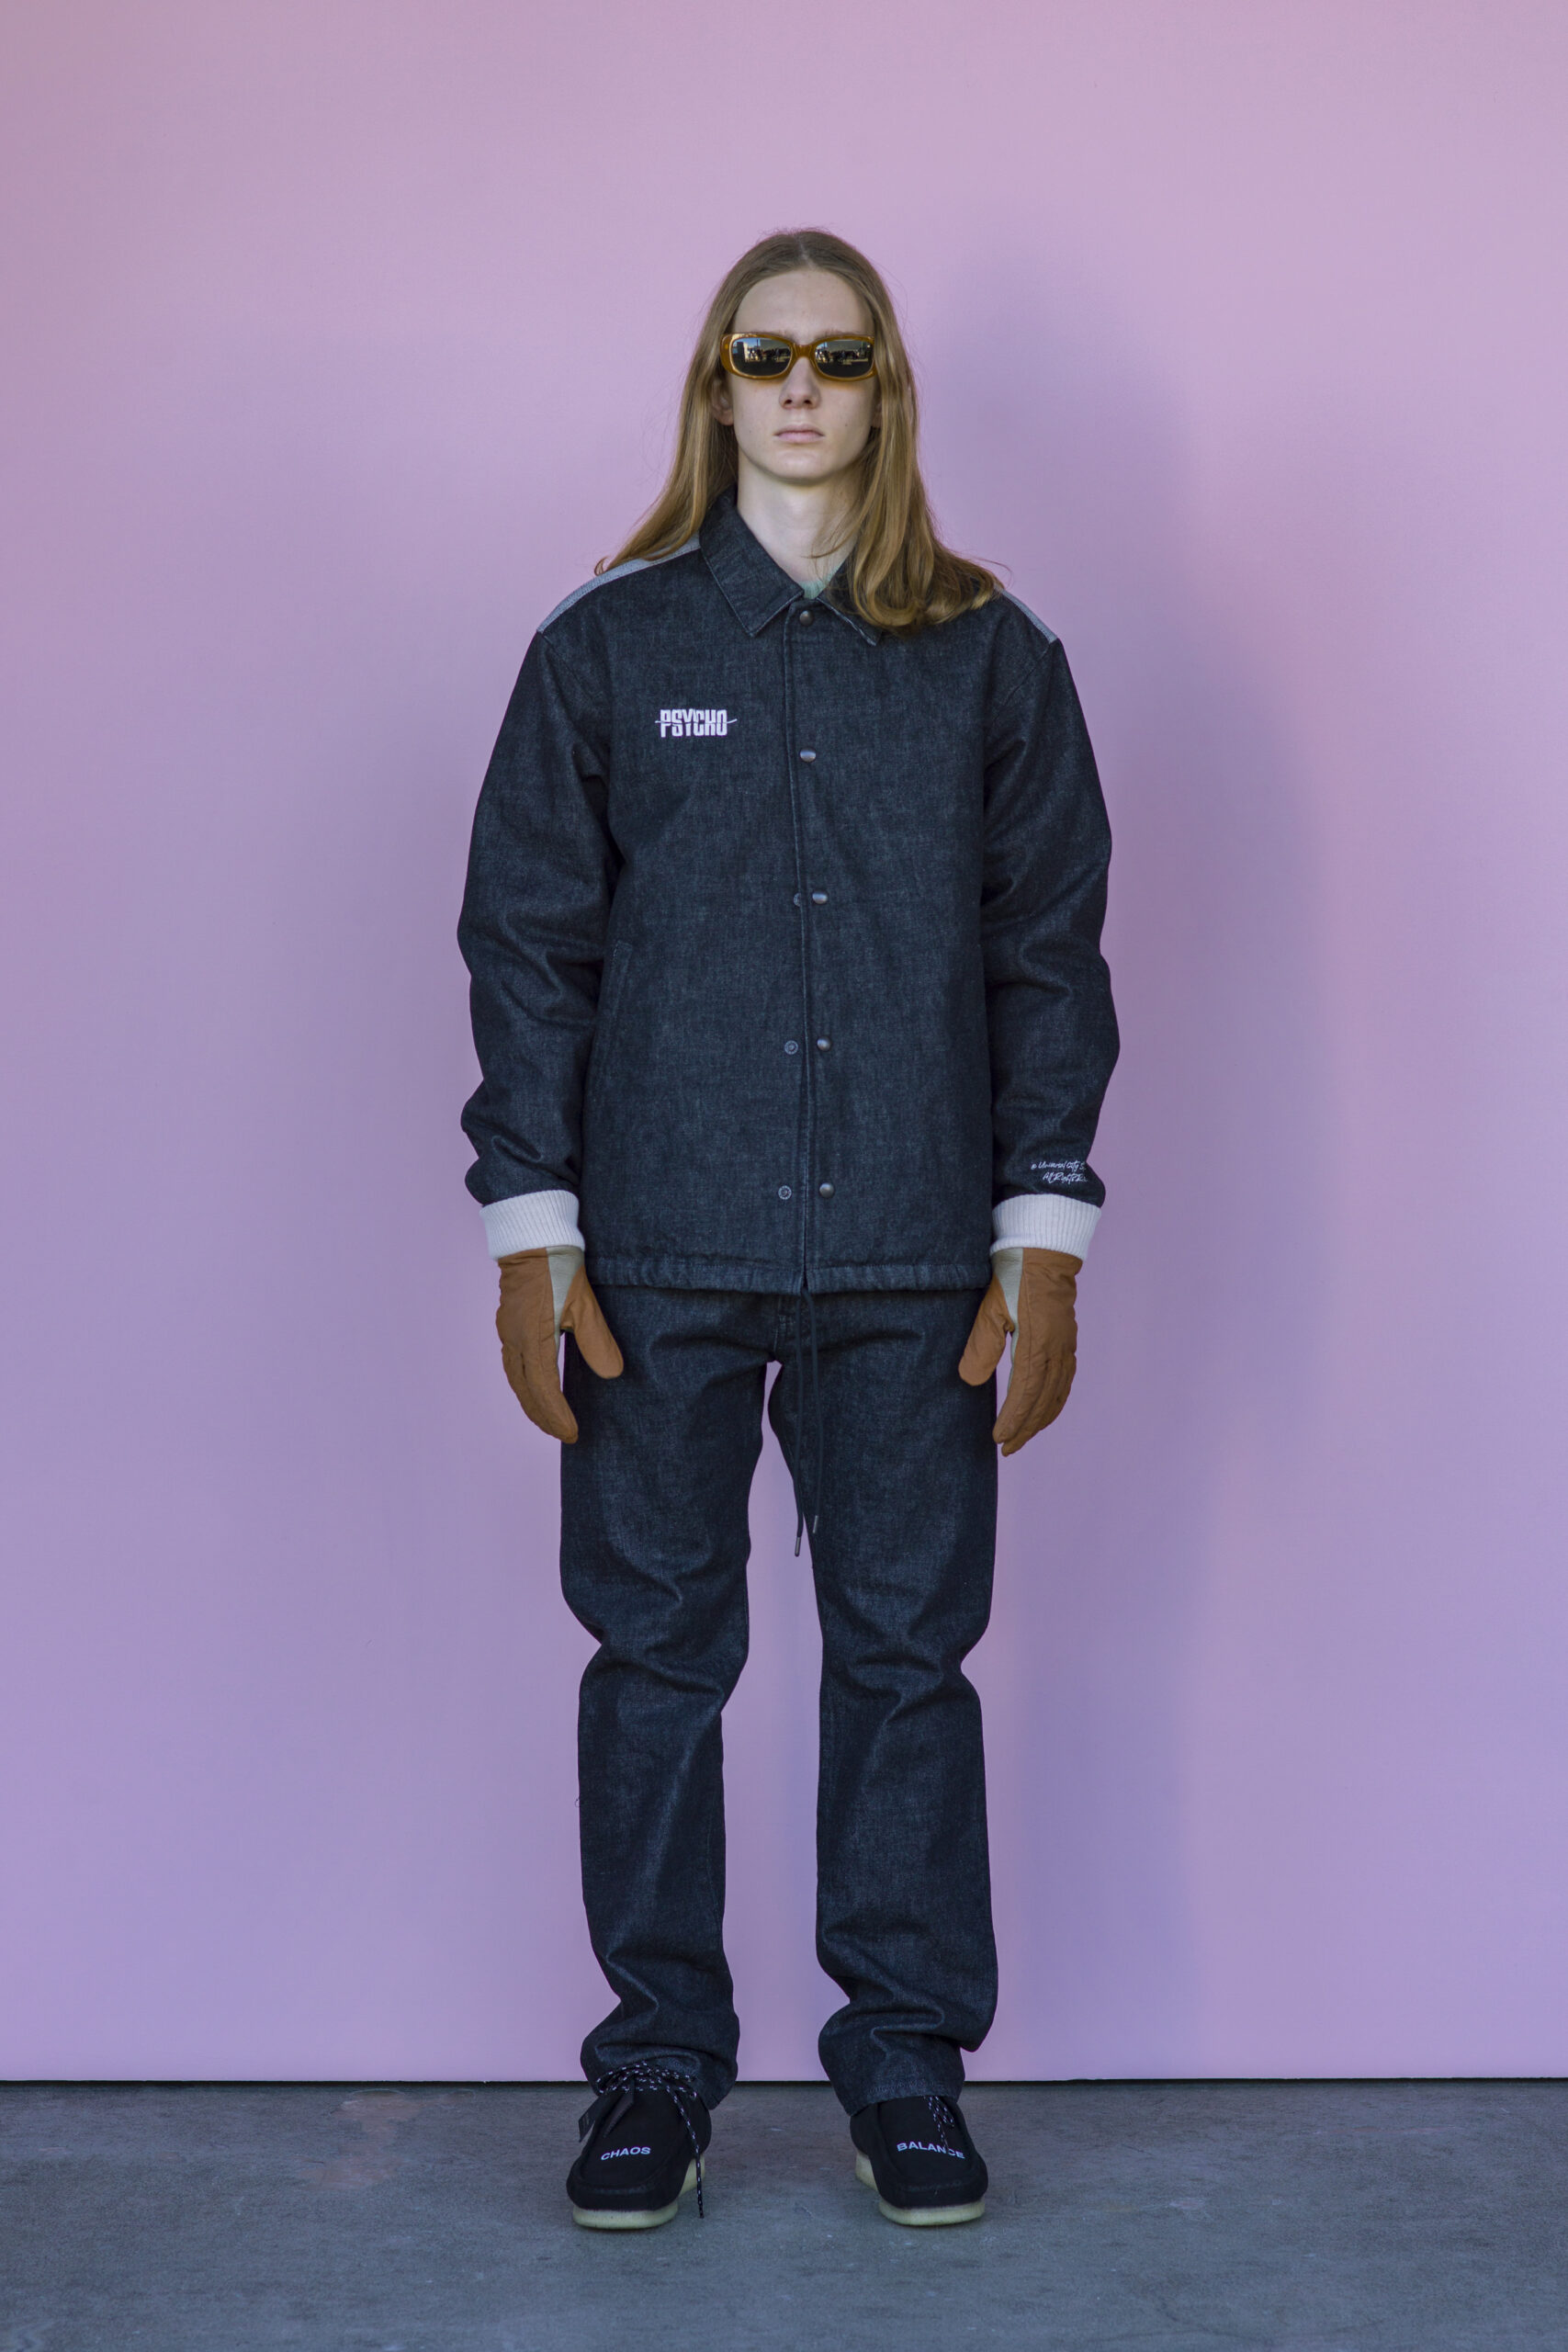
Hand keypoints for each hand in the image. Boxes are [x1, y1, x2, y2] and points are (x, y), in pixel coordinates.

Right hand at [495, 1246, 622, 1441]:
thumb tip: (612, 1374)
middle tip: (564, 1435)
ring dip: (532, 1404)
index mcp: (532, 1338)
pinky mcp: (508, 1325)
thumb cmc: (560, 1268)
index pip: (543, 1389)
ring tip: (549, 1421)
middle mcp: (514, 1340)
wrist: (533, 1239)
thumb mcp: (585, 1304)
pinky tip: (534, 1390)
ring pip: (515, 1380)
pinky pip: (512, 1365)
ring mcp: (507, 1332)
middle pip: (525, 1391)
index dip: (557, 1415)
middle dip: (543, 1417)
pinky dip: (524, 1385)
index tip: (572, 1433)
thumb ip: (597, 1341)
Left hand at [958, 1247, 1080, 1454]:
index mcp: (1038, 1344)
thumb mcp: (989, 1309)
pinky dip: (1055, 1403)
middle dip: (1026, 1429)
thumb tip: (970, 1382)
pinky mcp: (1068, 1343)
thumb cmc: (1012, 1278)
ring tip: (1022, 1437)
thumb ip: (981, 1346)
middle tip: (1007, 1449)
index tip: (998, 1439)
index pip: (1026, 1395)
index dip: (1013, 1421)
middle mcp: (1057, 1351)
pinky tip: (1044, 1411)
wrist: (1043, 1253)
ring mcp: (1066, 1347)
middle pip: (1044, 1402)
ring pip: (1057, 1395)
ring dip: (1041, 1420)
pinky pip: (1065, 1382)